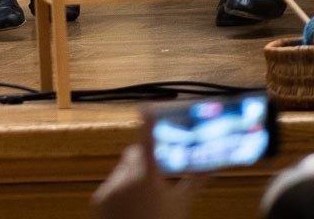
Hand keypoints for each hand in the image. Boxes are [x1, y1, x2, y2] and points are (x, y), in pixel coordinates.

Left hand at [90, 124, 204, 218]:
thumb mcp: (182, 202)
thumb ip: (196, 181)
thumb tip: (214, 166)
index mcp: (148, 177)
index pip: (147, 143)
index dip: (147, 123)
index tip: (146, 108)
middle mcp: (126, 179)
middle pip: (134, 155)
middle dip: (143, 159)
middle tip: (155, 175)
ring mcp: (110, 188)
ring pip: (122, 169)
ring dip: (131, 175)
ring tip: (143, 197)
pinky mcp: (99, 197)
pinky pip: (111, 184)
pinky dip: (120, 189)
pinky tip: (130, 205)